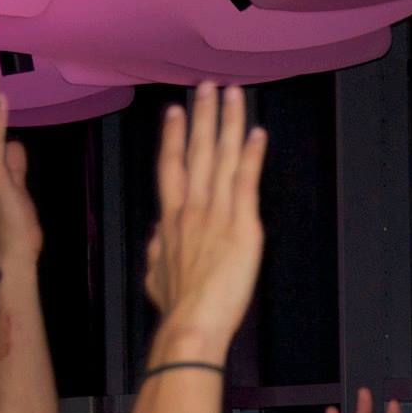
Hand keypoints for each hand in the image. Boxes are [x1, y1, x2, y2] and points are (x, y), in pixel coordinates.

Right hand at [148, 84, 268, 351]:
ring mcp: (215, 214)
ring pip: (220, 157)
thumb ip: (155, 253)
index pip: (170, 168)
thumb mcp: (154, 278)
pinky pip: (246, 181)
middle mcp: (190, 210)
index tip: (174, 112)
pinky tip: (257, 133)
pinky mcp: (241, 226)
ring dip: (227, 123)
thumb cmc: (177, 309)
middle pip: (194, 151)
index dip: (172, 137)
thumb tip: (154, 239)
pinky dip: (251, 155)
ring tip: (232, 95)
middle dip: (201, 116)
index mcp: (170, 222)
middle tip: (206, 87)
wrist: (191, 325)